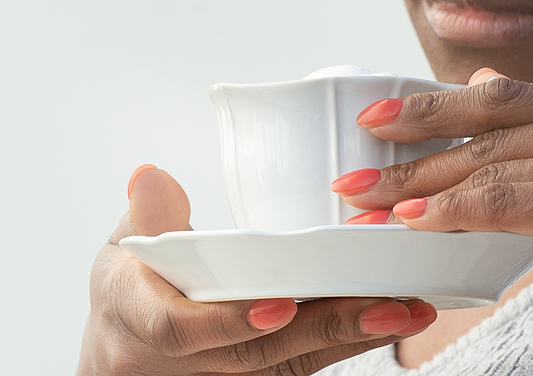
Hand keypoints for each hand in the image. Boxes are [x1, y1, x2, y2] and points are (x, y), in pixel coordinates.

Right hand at [77, 165, 436, 375]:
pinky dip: (346, 343)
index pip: (179, 330)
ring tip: (409, 309)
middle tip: (388, 303)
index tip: (278, 303)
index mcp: (136, 321)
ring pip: (289, 365)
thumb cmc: (131, 289)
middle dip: (325, 328)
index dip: (230, 322)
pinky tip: (393, 320)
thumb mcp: (123, 245)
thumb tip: (152, 177)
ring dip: (351, 337)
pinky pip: (302, 367)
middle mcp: (179, 365)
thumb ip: (148, 214)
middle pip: (257, 355)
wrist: (124, 351)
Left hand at [333, 70, 532, 375]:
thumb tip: (479, 80)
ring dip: (419, 189)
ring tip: (366, 205)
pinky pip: (508, 206)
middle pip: (496, 130)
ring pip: (495, 169)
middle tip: (353, 170)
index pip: (513, 97)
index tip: (376, 117)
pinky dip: (450, 213)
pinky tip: (409, 223)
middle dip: (414, 150)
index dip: (437, 105)